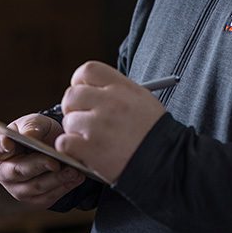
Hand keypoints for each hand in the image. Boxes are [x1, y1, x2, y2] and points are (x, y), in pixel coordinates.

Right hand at [0, 113, 85, 207]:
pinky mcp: (34, 199)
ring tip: (73, 170)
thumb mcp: (36, 122)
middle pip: (20, 171)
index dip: (2, 146)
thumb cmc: (39, 132)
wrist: (53, 146)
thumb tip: (30, 135)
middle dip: (40, 166)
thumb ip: (31, 126)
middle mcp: (4, 172)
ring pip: (36, 187)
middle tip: (56, 162)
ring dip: (56, 179)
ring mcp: (17, 188)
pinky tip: (76, 178)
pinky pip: (48, 197)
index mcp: (0, 148)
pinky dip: (64, 187)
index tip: (9, 143)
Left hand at [56, 61, 166, 183]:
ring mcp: (98, 125)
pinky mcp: (90, 148)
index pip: (88, 71)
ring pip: (68, 120)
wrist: (166, 162)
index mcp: (123, 87)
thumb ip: (117, 91)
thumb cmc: (155, 133)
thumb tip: (93, 90)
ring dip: (75, 132)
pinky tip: (85, 151)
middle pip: (72, 95)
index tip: (83, 92)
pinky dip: (71, 148)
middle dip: (73, 108)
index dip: (80, 82)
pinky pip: (64, 142)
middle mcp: (109, 102)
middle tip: (81, 118)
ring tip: (91, 140)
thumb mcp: (143, 99)